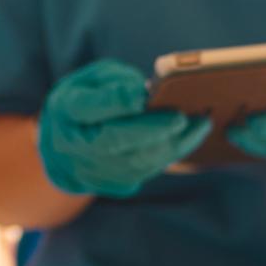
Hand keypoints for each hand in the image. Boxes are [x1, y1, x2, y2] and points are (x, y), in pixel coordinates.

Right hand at [38, 58, 210, 196]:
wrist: (65, 149)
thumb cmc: (86, 101)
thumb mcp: (92, 80)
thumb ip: (116, 82)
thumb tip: (145, 93)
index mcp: (65, 110)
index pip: (86, 107)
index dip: (114, 102)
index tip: (141, 95)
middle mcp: (74, 145)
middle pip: (113, 141)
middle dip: (151, 130)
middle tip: (181, 118)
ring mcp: (93, 170)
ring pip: (135, 162)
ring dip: (172, 145)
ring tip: (200, 125)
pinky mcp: (114, 185)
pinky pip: (146, 171)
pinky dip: (170, 154)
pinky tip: (190, 138)